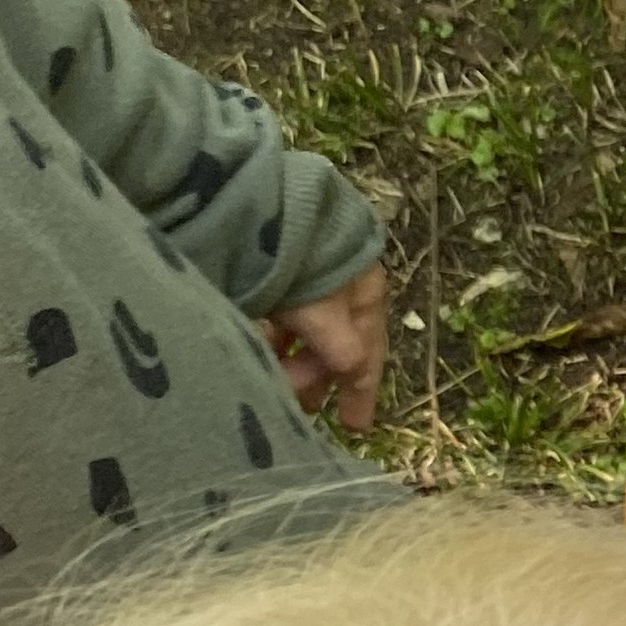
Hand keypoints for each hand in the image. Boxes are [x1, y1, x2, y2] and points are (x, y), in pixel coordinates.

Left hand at [264, 261, 387, 431]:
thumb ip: (338, 350)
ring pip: (307, 327)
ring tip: (270, 376)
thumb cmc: (300, 260)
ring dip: (293, 356)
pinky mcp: (279, 260)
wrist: (259, 198)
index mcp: (367, 291)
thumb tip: (352, 375)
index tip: (353, 427)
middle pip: (335, 341)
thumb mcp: (321, 311)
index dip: (360, 392)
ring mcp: (311, 270)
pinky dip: (275, 332)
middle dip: (317, 376)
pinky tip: (258, 342)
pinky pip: (283, 309)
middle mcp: (344, 281)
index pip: (368, 353)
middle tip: (297, 408)